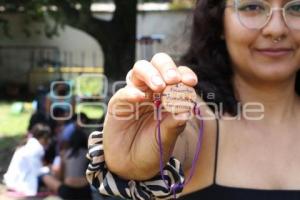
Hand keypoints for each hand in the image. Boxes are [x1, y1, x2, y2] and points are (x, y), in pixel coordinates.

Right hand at [103, 53, 197, 179]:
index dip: (184, 74)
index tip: (191, 82)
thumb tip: (188, 109)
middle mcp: (152, 91)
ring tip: (159, 87)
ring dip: (151, 74)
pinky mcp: (118, 103)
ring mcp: (135, 94)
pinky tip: (140, 98)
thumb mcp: (168, 137)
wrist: (131, 165)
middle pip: (158, 63)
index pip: (177, 75)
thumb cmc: (152, 148)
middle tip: (173, 80)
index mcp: (168, 96)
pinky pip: (123, 92)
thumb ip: (176, 123)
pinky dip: (131, 92)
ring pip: (140, 69)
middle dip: (167, 67)